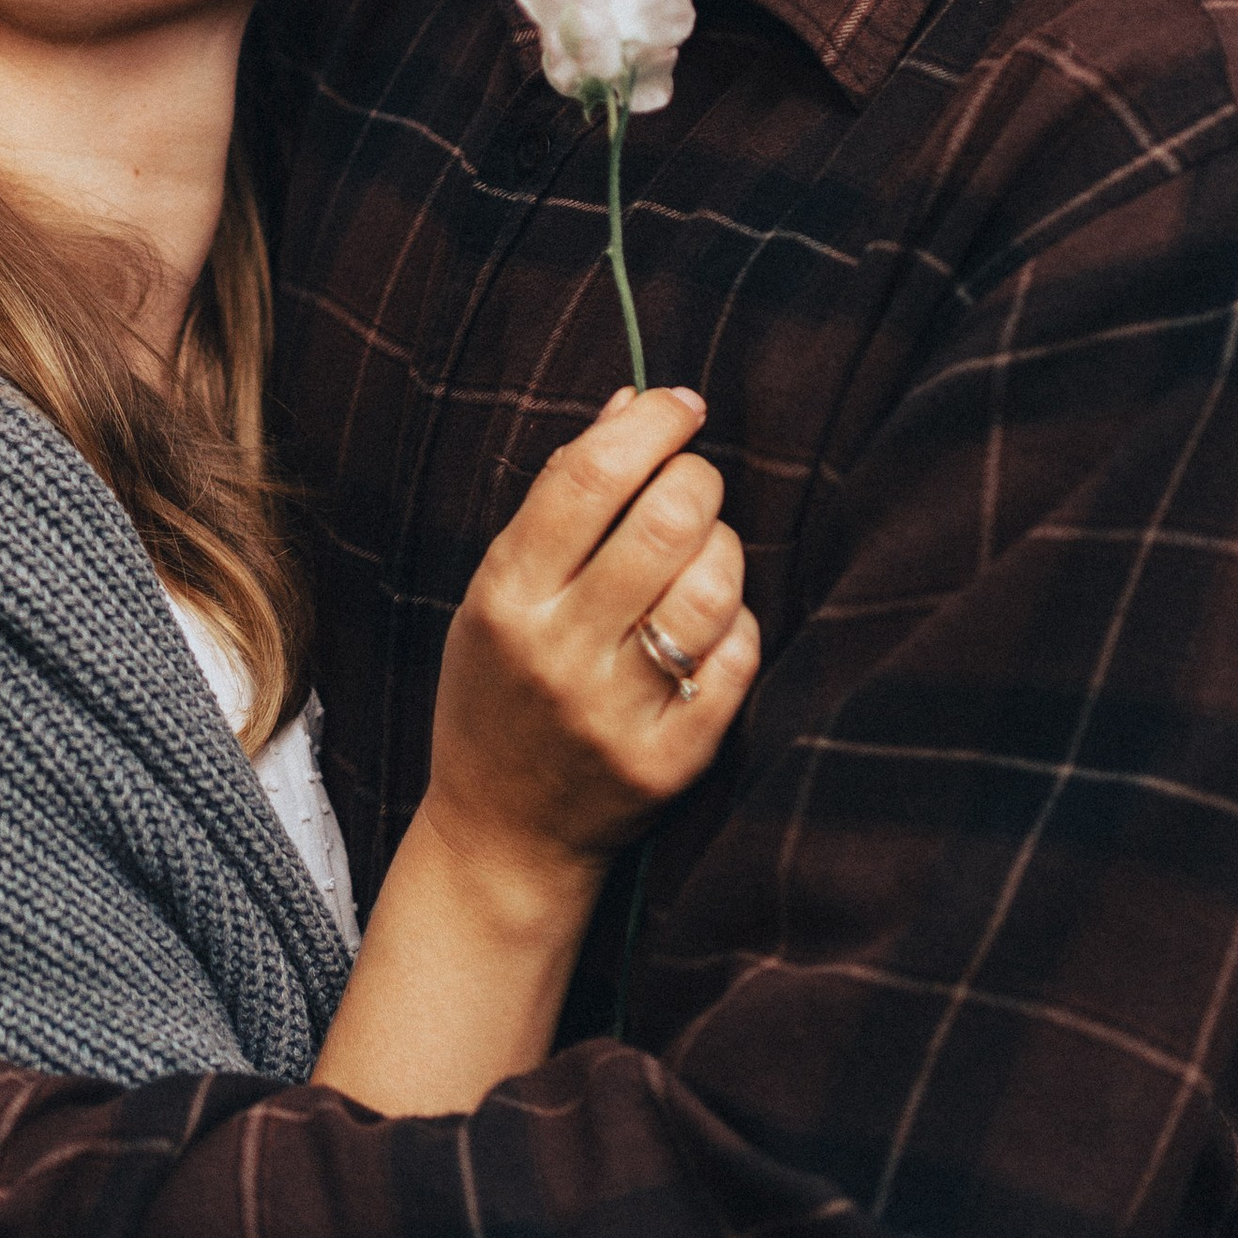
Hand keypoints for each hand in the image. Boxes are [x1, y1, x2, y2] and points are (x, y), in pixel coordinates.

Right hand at [425, 388, 757, 887]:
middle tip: (693, 485)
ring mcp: (613, 710)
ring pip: (714, 587)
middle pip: (664, 520)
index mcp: (504, 596)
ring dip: (724, 549)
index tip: (681, 406)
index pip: (590, 476)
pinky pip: (738, 659)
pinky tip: (713, 625)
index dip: (651, 425)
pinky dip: (739, 625)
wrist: (502, 836)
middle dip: (698, 479)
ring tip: (704, 555)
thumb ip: (560, 497)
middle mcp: (556, 651)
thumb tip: (632, 402)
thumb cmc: (500, 691)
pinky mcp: (668, 760)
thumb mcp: (498, 591)